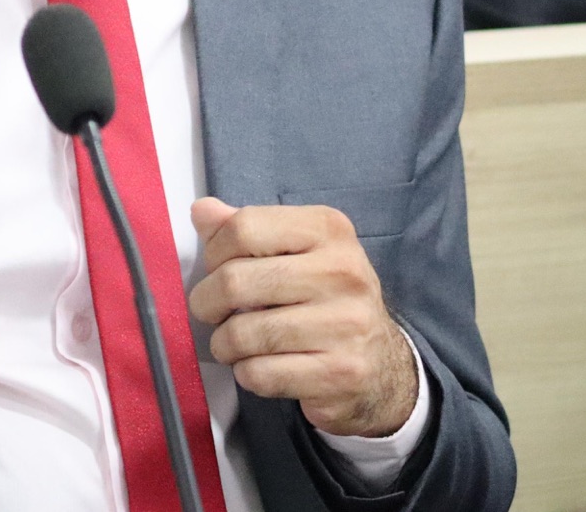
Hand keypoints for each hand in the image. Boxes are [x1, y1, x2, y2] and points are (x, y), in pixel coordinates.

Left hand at [188, 197, 418, 437]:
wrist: (382, 364)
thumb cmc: (327, 300)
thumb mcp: (295, 251)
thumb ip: (247, 230)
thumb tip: (202, 212)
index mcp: (328, 229)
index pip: (244, 228)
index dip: (214, 252)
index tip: (217, 268)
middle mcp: (343, 271)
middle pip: (236, 280)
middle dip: (207, 302)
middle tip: (212, 311)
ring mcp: (345, 324)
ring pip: (243, 333)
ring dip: (224, 343)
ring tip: (234, 342)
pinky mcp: (339, 372)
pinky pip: (260, 373)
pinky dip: (246, 373)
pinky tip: (261, 365)